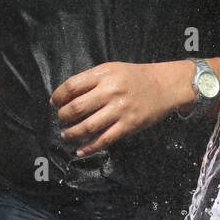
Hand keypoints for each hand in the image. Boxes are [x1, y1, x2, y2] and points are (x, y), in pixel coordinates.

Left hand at [51, 61, 185, 155]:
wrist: (164, 86)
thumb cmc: (135, 77)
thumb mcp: (112, 69)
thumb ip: (92, 80)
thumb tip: (68, 96)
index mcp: (103, 75)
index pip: (72, 86)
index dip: (58, 96)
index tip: (55, 103)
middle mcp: (110, 92)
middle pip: (76, 108)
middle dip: (63, 117)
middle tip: (61, 120)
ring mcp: (120, 110)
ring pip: (88, 126)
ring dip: (72, 133)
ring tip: (66, 135)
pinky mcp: (129, 125)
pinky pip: (105, 139)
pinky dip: (89, 147)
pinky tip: (81, 151)